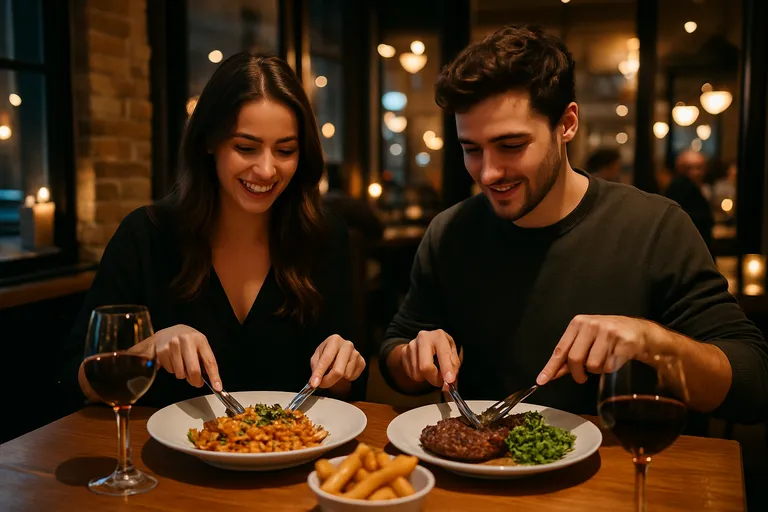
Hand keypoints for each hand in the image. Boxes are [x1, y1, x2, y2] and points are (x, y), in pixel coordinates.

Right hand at [153, 324, 221, 390]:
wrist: (166, 333)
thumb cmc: (186, 341)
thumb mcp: (198, 344)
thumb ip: (204, 359)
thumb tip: (208, 378)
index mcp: (200, 340)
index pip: (209, 361)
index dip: (214, 376)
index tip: (217, 387)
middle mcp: (187, 341)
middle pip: (194, 370)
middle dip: (196, 381)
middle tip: (196, 382)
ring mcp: (173, 346)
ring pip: (181, 373)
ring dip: (183, 374)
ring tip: (182, 365)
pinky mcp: (162, 351)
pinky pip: (170, 371)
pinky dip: (173, 370)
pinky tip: (173, 361)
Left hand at [310, 335, 365, 387]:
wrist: (339, 351)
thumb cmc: (326, 353)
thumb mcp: (316, 357)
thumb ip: (316, 367)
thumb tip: (315, 382)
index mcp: (335, 340)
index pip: (326, 359)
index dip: (319, 373)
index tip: (314, 384)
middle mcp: (348, 345)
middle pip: (338, 370)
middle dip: (328, 380)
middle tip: (322, 384)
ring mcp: (356, 353)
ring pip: (346, 375)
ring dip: (338, 378)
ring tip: (334, 370)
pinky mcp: (362, 362)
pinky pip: (353, 377)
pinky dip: (346, 378)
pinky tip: (343, 370)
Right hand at [400, 329, 459, 388]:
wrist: (426, 341)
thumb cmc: (443, 349)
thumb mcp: (453, 354)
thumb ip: (453, 368)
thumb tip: (449, 383)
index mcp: (439, 336)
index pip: (442, 355)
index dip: (446, 369)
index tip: (449, 381)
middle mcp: (423, 338)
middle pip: (425, 367)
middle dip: (434, 379)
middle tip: (441, 381)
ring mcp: (411, 345)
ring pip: (418, 374)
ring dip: (427, 378)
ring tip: (432, 370)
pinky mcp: (404, 352)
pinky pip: (412, 374)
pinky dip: (420, 376)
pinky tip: (423, 367)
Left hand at [537, 315, 654, 384]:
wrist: (637, 331)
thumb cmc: (606, 337)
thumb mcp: (585, 340)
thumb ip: (569, 356)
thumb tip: (552, 373)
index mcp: (578, 323)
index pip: (561, 349)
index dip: (551, 367)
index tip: (542, 381)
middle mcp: (591, 325)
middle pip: (575, 359)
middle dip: (577, 373)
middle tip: (581, 377)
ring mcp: (608, 333)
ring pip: (593, 365)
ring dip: (596, 370)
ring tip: (603, 360)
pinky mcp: (623, 343)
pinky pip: (609, 367)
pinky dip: (609, 368)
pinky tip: (614, 358)